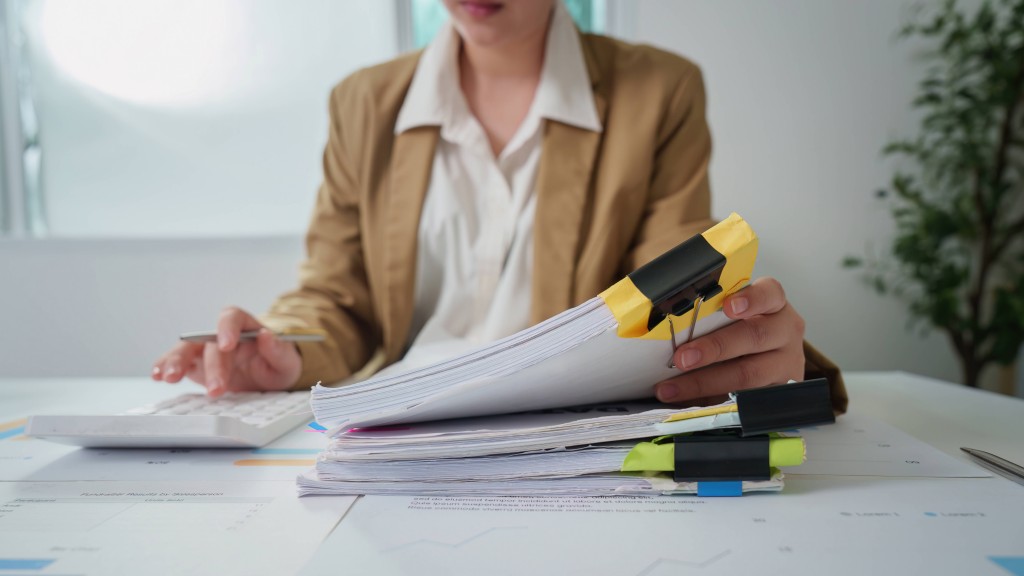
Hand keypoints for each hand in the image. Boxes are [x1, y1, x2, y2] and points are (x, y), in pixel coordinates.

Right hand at [151, 307, 302, 396]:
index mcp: (245, 326)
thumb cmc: (277, 364)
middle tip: (217, 389)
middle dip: (211, 365)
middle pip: (208, 341)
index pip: (232, 317)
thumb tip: (267, 336)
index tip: (227, 344)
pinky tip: (158, 375)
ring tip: (169, 377)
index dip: (227, 328)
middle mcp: (221, 335)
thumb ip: (278, 349)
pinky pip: (177, 364)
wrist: (269, 378)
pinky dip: (165, 368)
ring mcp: (205, 351)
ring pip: (186, 349)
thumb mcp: (287, 360)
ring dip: (176, 362)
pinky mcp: (195, 366)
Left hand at [655, 277, 804, 403]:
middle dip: (714, 348)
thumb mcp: (734, 313)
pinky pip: (745, 400)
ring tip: (672, 388)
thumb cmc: (743, 327)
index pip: (769, 293)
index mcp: (774, 303)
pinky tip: (688, 402)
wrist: (772, 356)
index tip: (728, 307)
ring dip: (705, 382)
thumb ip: (710, 313)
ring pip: (749, 374)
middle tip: (681, 358)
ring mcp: (786, 363)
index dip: (751, 299)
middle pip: (754, 336)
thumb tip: (664, 326)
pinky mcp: (779, 392)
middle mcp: (785, 331)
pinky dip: (712, 401)